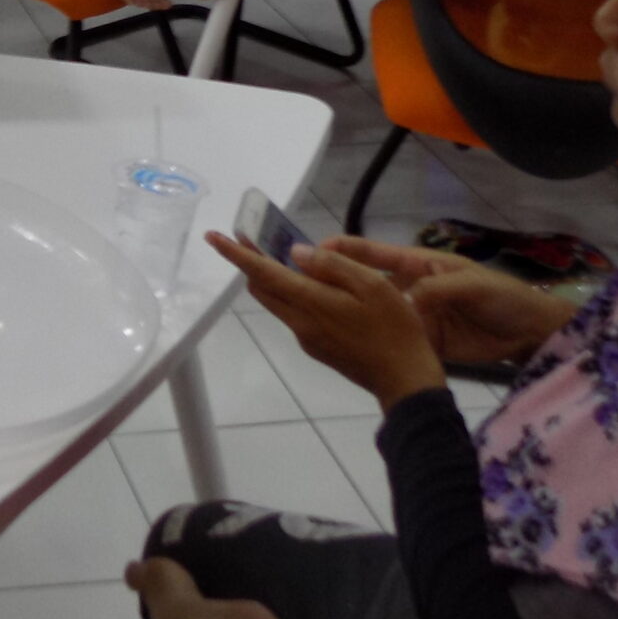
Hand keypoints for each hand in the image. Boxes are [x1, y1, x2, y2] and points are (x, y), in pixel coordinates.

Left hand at [208, 232, 445, 410]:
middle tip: (252, 238)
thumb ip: (332, 265)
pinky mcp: (316, 348)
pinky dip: (291, 294)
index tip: (213, 237)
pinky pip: (294, 314)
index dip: (237, 254)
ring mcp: (306, 338)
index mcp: (311, 303)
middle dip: (251, 263)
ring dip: (271, 279)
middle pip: (261, 289)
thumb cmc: (395, 329)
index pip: (263, 273)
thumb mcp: (372, 285)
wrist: (405, 382)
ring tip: (284, 255)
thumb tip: (295, 253)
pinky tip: (314, 286)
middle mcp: (299, 322)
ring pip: (276, 302)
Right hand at [321, 237, 573, 365]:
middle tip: (299, 285)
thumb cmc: (501, 296)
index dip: (344, 249)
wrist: (528, 333)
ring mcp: (413, 315)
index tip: (312, 252)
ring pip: (372, 312)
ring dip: (348, 312)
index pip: (374, 252)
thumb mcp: (471, 285)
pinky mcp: (421, 340)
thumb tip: (403, 301)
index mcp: (418, 264)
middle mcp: (408, 287)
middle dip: (334, 281)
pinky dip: (371, 340)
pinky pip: (391, 337)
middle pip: (365, 282)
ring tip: (314, 316)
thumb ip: (437, 289)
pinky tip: (347, 345)